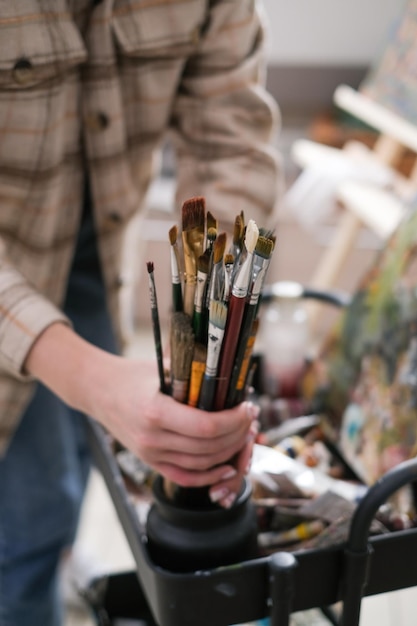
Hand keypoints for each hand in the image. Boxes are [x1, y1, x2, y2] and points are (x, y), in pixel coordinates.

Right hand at [25, 323, 258, 505]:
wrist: (97, 390)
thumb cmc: (132, 375)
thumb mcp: (162, 368)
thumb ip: (193, 373)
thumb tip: (230, 375)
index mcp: (156, 412)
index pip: (206, 426)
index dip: (234, 420)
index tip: (248, 407)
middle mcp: (152, 439)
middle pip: (208, 447)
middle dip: (237, 433)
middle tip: (251, 418)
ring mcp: (150, 454)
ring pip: (201, 463)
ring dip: (229, 452)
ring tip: (243, 434)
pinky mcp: (150, 462)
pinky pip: (185, 477)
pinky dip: (209, 477)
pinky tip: (227, 468)